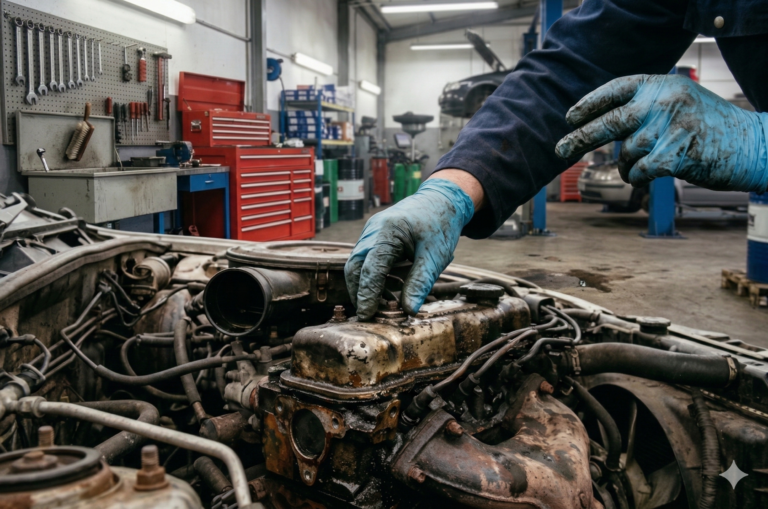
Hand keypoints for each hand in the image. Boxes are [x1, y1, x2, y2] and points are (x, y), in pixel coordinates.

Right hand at [345, 178, 474, 319]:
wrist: (441, 200)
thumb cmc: (440, 224)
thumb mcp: (436, 256)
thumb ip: (420, 283)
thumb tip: (409, 310)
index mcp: (388, 231)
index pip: (371, 269)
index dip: (367, 294)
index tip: (366, 316)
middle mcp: (373, 230)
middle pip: (355, 267)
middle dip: (359, 293)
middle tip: (369, 315)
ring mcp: (370, 232)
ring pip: (357, 264)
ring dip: (364, 286)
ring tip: (382, 306)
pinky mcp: (373, 237)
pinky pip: (366, 259)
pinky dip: (372, 277)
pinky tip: (387, 291)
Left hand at [555, 74, 767, 191]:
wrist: (753, 144)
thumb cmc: (710, 129)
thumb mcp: (678, 103)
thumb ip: (645, 109)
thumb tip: (603, 126)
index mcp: (661, 84)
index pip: (616, 89)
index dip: (590, 103)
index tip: (569, 118)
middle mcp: (663, 100)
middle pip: (610, 121)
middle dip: (580, 138)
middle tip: (560, 150)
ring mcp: (671, 125)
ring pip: (627, 152)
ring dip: (627, 166)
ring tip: (639, 168)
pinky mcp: (678, 152)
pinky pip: (641, 171)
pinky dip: (639, 178)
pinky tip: (647, 177)